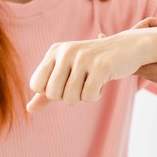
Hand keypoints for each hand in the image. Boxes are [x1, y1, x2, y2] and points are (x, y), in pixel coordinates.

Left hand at [27, 34, 145, 112]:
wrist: (128, 47)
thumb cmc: (95, 63)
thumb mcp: (68, 72)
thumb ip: (48, 90)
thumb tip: (29, 109)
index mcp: (55, 50)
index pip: (37, 84)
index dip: (52, 92)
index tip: (67, 82)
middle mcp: (66, 51)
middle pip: (53, 94)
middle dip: (69, 96)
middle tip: (82, 84)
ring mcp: (84, 58)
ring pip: (70, 98)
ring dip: (83, 96)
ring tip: (93, 82)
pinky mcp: (101, 66)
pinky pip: (88, 96)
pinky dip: (95, 95)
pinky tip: (102, 81)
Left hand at [136, 29, 156, 109]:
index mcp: (154, 70)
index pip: (131, 56)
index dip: (133, 38)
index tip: (147, 28)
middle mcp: (150, 68)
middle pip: (136, 46)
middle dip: (146, 28)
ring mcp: (155, 64)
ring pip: (145, 44)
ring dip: (155, 29)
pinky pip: (153, 45)